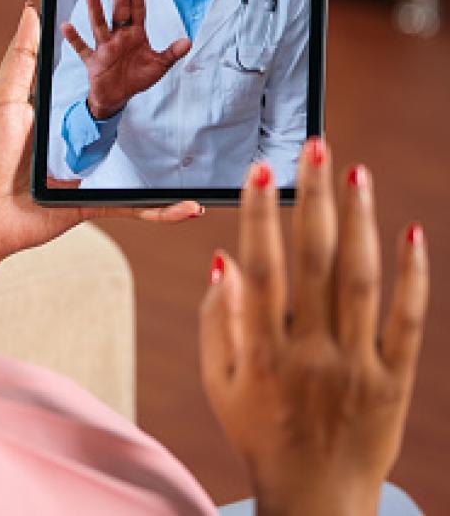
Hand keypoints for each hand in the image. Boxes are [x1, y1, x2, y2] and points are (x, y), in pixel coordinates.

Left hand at [0, 3, 202, 264]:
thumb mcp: (4, 98)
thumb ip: (23, 56)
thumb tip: (32, 9)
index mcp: (58, 117)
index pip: (99, 90)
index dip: (125, 69)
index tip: (148, 45)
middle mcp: (76, 145)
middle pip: (125, 128)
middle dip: (159, 117)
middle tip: (193, 93)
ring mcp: (87, 176)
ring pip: (138, 170)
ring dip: (173, 169)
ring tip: (204, 157)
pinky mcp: (90, 204)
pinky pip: (132, 207)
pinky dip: (161, 210)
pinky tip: (189, 206)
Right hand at [61, 0, 190, 118]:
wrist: (118, 97)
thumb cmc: (137, 78)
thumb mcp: (158, 66)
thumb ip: (171, 53)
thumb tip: (188, 42)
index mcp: (135, 35)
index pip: (137, 10)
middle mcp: (119, 37)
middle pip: (119, 11)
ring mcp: (105, 48)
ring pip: (100, 26)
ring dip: (96, 10)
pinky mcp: (94, 61)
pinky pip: (83, 48)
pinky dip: (74, 39)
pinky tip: (66, 25)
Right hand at [199, 139, 428, 515]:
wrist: (315, 499)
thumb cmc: (259, 431)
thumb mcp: (220, 381)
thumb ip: (216, 319)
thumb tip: (225, 258)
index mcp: (262, 352)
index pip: (261, 268)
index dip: (259, 214)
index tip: (261, 169)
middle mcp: (311, 352)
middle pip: (314, 261)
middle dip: (313, 198)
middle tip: (316, 147)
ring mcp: (357, 366)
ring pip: (361, 280)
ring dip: (359, 221)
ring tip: (356, 173)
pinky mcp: (395, 380)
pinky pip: (407, 321)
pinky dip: (411, 276)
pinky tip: (410, 232)